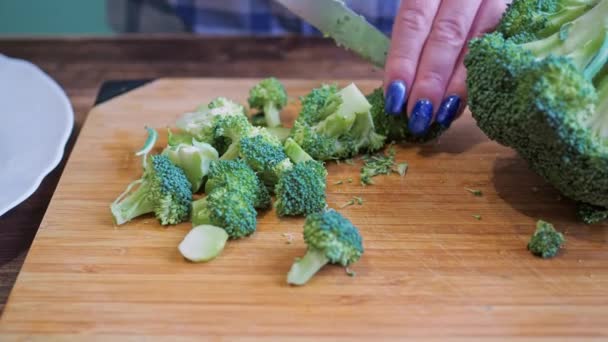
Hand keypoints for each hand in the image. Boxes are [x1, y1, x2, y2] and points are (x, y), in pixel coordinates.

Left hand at [383, 0, 508, 134]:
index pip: (413, 22)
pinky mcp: (515, 13)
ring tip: (441, 117)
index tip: (395, 98)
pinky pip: (499, 48)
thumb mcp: (423, 9)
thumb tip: (398, 91)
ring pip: (476, 44)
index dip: (403, 62)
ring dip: (456, 86)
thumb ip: (412, 39)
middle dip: (430, 81)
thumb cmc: (440, 6)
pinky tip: (465, 102)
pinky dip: (479, 78)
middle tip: (419, 116)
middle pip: (446, 36)